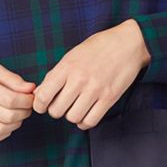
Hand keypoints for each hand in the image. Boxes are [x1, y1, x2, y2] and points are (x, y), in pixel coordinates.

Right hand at [0, 54, 37, 144]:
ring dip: (15, 125)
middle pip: (7, 117)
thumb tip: (30, 89)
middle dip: (23, 113)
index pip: (10, 99)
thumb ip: (11, 78)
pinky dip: (3, 133)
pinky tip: (4, 122)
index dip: (26, 101)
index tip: (30, 98)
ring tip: (16, 114)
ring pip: (0, 130)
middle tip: (26, 106)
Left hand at [31, 20, 150, 129]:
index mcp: (67, 67)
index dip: (39, 105)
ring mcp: (95, 90)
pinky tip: (85, 114)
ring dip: (71, 116)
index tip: (43, 106)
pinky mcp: (109, 98)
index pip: (44, 96)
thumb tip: (38, 93)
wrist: (127, 43)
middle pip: (56, 111)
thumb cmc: (97, 48)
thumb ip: (54, 75)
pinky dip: (85, 122)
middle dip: (56, 111)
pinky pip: (90, 121)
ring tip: (75, 108)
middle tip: (62, 105)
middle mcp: (80, 79)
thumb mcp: (72, 56)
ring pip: (73, 118)